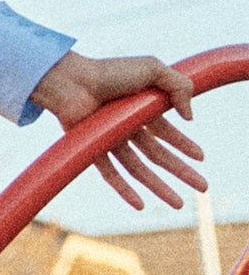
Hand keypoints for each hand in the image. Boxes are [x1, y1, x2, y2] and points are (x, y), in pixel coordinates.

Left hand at [28, 51, 204, 212]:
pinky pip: (111, 174)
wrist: (72, 80)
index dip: (184, 145)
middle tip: (202, 187)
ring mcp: (110, 138)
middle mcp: (126, 125)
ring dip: (159, 187)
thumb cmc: (110, 72)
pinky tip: (140, 205)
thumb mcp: (153, 69)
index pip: (166, 132)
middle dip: (181, 171)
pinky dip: (125, 190)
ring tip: (179, 204)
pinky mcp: (93, 148)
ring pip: (139, 169)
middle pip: (158, 155)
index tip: (200, 157)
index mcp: (140, 107)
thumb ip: (179, 86)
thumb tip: (190, 118)